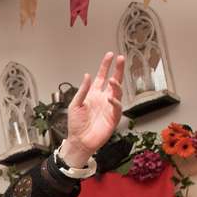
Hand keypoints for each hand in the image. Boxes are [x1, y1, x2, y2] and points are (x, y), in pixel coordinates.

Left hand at [62, 52, 124, 166]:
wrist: (79, 141)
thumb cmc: (75, 124)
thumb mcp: (75, 104)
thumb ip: (82, 90)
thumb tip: (87, 75)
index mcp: (93, 94)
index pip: (101, 77)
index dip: (106, 66)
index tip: (110, 55)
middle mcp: (103, 99)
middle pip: (113, 81)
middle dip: (118, 70)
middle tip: (121, 59)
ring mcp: (109, 108)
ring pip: (117, 93)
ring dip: (116, 85)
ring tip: (113, 80)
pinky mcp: (113, 118)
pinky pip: (117, 108)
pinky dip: (115, 103)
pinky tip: (111, 99)